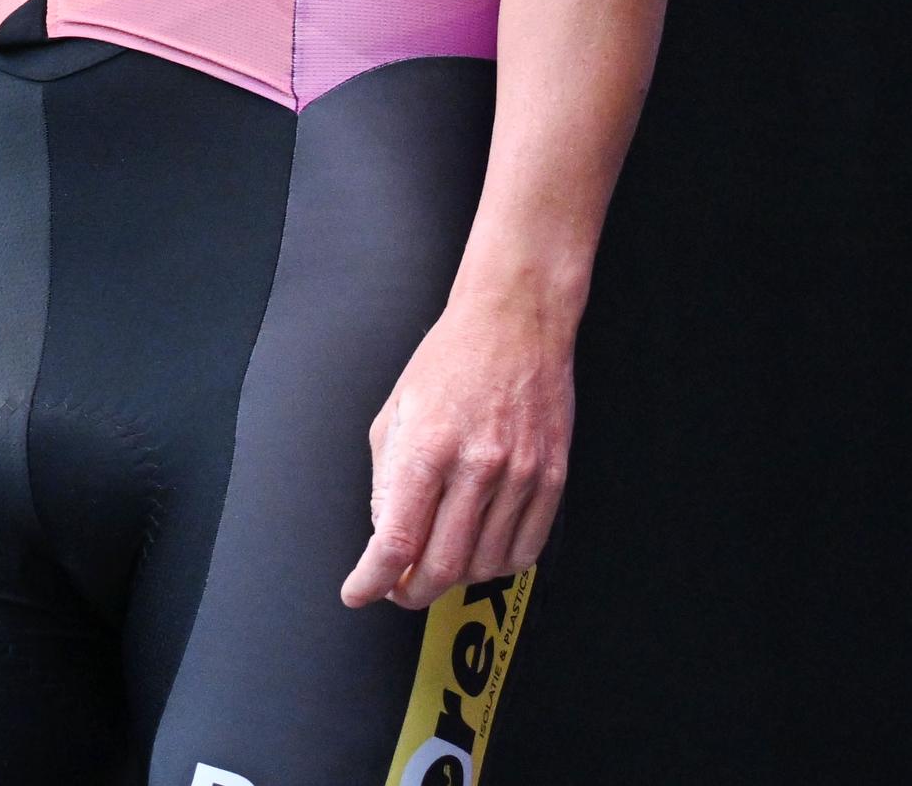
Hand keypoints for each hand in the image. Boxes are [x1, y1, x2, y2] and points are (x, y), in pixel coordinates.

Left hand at [339, 301, 570, 610]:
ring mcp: (520, 475)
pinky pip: (525, 551)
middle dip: (410, 591)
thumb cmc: (451, 358)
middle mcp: (477, 465)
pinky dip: (497, 564)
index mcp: (429, 445)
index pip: (397, 541)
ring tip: (437, 558)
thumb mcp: (397, 409)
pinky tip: (479, 548)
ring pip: (484, 567)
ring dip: (454, 577)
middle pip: (441, 567)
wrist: (516, 320)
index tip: (360, 592)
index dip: (373, 580)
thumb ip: (387, 478)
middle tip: (396, 586)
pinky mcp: (551, 479)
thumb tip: (388, 537)